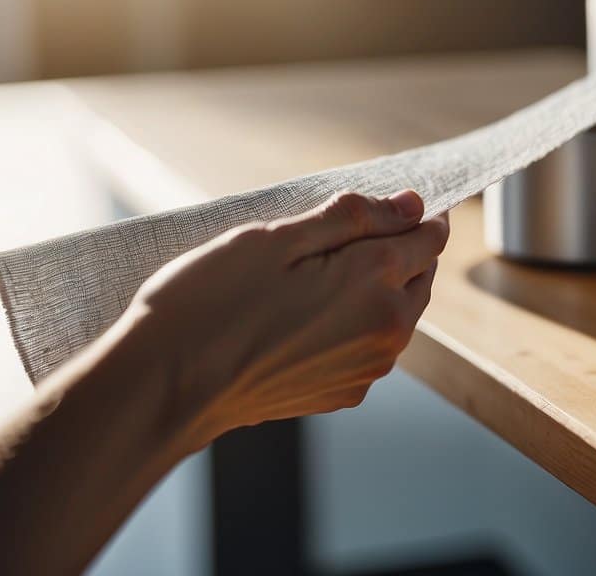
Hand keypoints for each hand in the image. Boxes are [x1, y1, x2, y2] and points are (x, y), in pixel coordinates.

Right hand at [124, 190, 448, 448]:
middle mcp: (388, 329)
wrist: (164, 388)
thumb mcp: (278, 238)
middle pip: (419, 275)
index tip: (401, 201)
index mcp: (376, 280)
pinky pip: (369, 346)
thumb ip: (356, 218)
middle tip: (348, 234)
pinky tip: (307, 316)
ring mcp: (368, 367)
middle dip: (399, 249)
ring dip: (377, 288)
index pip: (431, 237)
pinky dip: (355, 324)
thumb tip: (413, 204)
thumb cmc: (211, 304)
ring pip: (397, 312)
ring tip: (319, 273)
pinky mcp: (343, 392)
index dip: (420, 213)